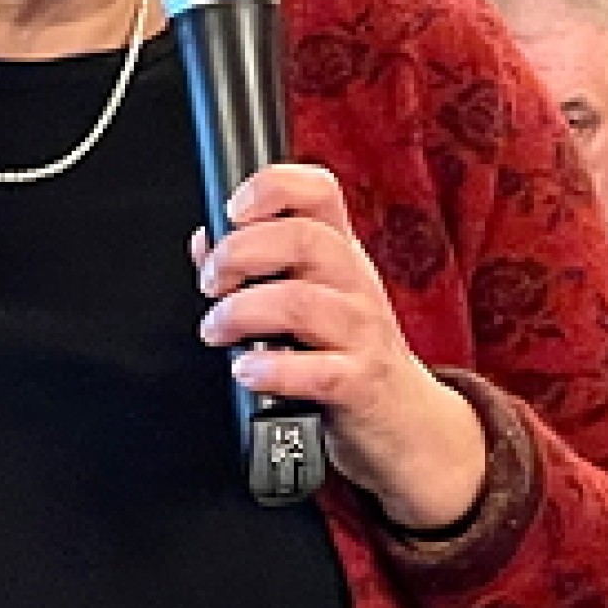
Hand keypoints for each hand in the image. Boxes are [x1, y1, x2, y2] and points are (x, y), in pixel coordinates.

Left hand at [193, 163, 485, 531]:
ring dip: (242, 313)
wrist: (403, 419)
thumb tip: (204, 242)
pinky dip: (272, 369)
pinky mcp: (361, 382)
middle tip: (211, 284)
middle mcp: (354, 282)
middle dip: (240, 254)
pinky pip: (317, 370)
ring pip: (302, 302)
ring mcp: (363, 331)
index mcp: (339, 253)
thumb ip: (256, 268)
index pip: (319, 192)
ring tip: (216, 331)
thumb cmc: (347, 352)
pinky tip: (247, 371)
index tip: (234, 209)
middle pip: (303, 239)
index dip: (274, 187)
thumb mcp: (311, 298)